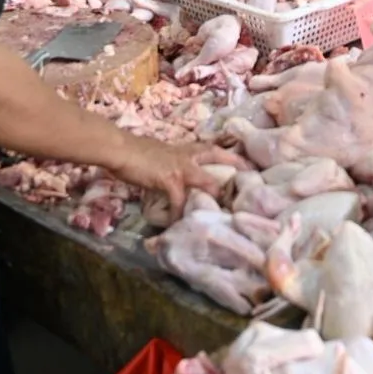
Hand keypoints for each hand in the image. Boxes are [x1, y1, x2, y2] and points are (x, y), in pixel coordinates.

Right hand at [109, 138, 248, 211]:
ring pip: (206, 181)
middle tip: (251, 180)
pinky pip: (180, 201)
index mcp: (185, 149)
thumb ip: (170, 165)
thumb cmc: (135, 153)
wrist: (120, 149)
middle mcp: (187, 155)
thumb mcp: (159, 156)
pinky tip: (180, 225)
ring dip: (215, 196)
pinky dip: (180, 214)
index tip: (246, 164)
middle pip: (217, 156)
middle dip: (235, 166)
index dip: (230, 156)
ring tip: (225, 213)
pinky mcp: (170, 180)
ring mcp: (181, 167)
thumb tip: (172, 177)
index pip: (212, 149)